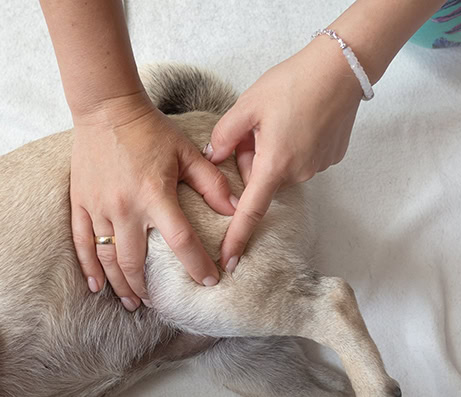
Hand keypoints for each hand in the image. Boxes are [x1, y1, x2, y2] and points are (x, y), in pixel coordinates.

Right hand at [71, 94, 235, 310]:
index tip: (210, 281)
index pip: (180, 241)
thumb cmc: (151, 131)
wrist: (107, 109)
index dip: (197, 264)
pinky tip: (98, 286)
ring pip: (108, 257)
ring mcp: (99, 207)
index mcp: (155, 194)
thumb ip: (212, 183)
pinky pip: (82, 242)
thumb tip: (236, 209)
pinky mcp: (81, 202)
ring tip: (134, 302)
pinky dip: (89, 267)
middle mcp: (125, 207)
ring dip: (121, 284)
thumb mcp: (188, 152)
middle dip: (149, 287)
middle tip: (162, 304)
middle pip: (135, 261)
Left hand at [205, 38, 363, 271]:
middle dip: (253, 159)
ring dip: (275, 150)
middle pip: (264, 178)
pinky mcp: (333, 156)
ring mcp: (319, 166)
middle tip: (255, 125)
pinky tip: (303, 119)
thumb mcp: (247, 105)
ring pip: (284, 167)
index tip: (228, 262)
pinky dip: (297, 144)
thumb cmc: (292, 83)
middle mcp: (299, 172)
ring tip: (283, 115)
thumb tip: (214, 157)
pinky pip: (305, 158)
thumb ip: (225, 136)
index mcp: (274, 164)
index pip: (250, 211)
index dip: (237, 238)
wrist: (340, 70)